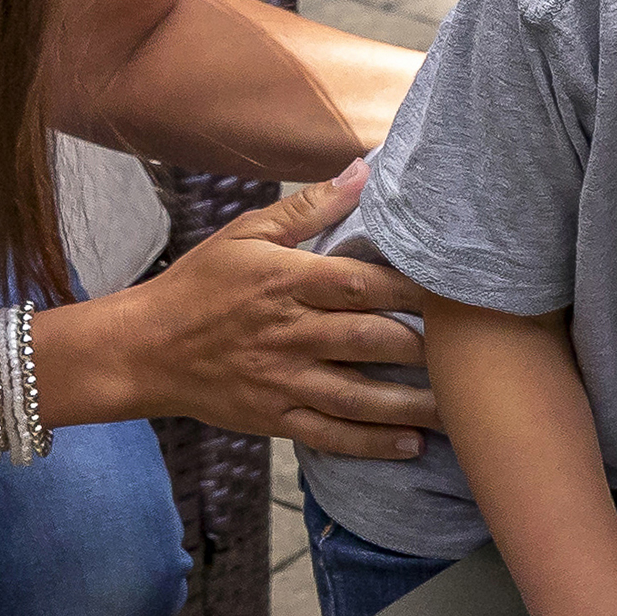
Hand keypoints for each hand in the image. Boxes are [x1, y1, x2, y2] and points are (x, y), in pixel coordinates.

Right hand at [104, 163, 440, 457]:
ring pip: (360, 395)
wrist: (142, 349)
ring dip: (414, 404)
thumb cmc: (200, 286)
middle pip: (369, 340)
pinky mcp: (275, 417)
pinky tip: (413, 445)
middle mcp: (289, 334)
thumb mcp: (247, 235)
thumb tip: (364, 170)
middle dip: (426, 349)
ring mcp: (282, 380)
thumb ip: (309, 207)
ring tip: (462, 410)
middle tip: (474, 353)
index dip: (413, 288)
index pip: (361, 284)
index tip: (457, 289)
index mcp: (286, 283)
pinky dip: (372, 443)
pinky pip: (331, 434)